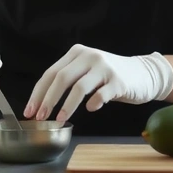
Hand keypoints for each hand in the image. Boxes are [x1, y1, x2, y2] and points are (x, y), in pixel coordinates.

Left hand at [25, 44, 172, 122]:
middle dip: (48, 100)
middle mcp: (89, 56)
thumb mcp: (86, 70)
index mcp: (77, 53)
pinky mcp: (119, 80)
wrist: (143, 73)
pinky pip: (101, 94)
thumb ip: (68, 79)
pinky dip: (93, 103)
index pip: (51, 73)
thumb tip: (42, 103)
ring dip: (66, 106)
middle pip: (62, 78)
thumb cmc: (109, 76)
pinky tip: (90, 110)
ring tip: (59, 119)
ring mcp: (105, 67)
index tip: (30, 110)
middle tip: (40, 117)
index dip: (38, 93)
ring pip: (79, 87)